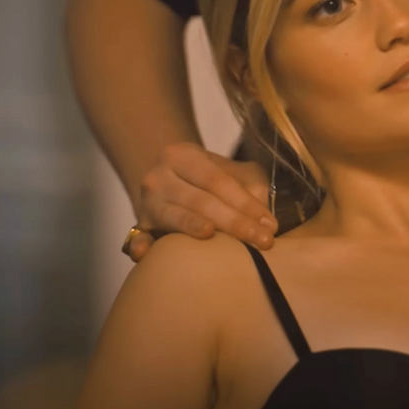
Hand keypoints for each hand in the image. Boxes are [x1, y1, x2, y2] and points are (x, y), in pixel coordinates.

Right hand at [124, 142, 277, 261]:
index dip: (246, 203)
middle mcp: (159, 176)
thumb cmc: (208, 177)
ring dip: (196, 229)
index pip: (218, 180)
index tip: (271, 225)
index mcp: (182, 155)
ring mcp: (146, 202)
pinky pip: (137, 236)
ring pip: (174, 217)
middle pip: (200, 200)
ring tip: (218, 241)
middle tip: (264, 241)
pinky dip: (139, 245)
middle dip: (235, 222)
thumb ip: (249, 186)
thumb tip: (264, 216)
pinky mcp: (139, 225)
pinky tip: (143, 253)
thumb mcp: (229, 171)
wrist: (166, 179)